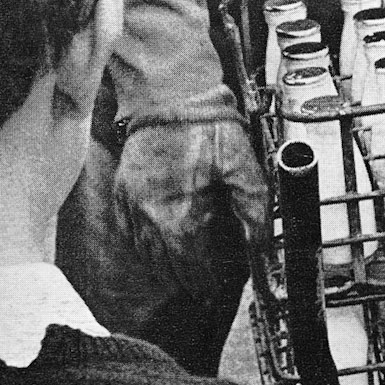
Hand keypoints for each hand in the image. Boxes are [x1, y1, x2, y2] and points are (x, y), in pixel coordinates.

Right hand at [114, 117, 267, 286]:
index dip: (206, 284)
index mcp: (179, 216)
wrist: (172, 91)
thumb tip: (262, 249)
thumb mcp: (245, 168)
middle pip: (168, 267)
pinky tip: (163, 242)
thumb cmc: (211, 126)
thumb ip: (255, 213)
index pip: (192, 269)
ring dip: (167, 264)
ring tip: (188, 268)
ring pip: (146, 253)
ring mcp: (130, 205)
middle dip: (189, 278)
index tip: (216, 292)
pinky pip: (130, 233)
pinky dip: (146, 243)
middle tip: (206, 285)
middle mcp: (148, 217)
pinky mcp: (121, 192)